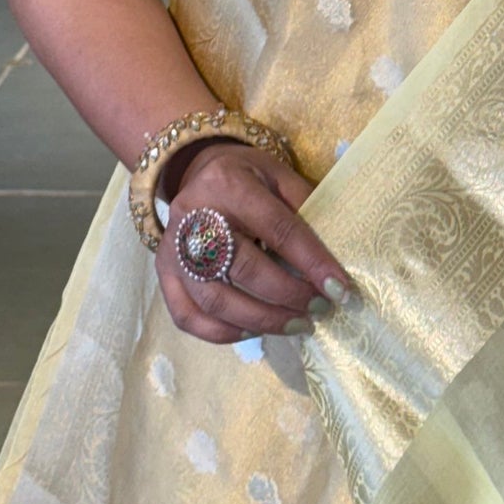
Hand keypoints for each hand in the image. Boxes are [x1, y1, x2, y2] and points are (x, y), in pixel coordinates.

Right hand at [155, 141, 352, 345]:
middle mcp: (194, 215)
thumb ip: (305, 206)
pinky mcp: (163, 273)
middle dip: (288, 295)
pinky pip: (188, 316)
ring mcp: (173, 248)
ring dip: (262, 319)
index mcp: (229, 184)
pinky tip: (255, 330)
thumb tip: (338, 253)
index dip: (312, 262)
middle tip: (319, 308)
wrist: (196, 172)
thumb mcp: (278, 175)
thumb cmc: (246, 175)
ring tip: (297, 324)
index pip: (278, 228)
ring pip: (216, 299)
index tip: (340, 289)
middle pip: (244, 268)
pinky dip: (222, 332)